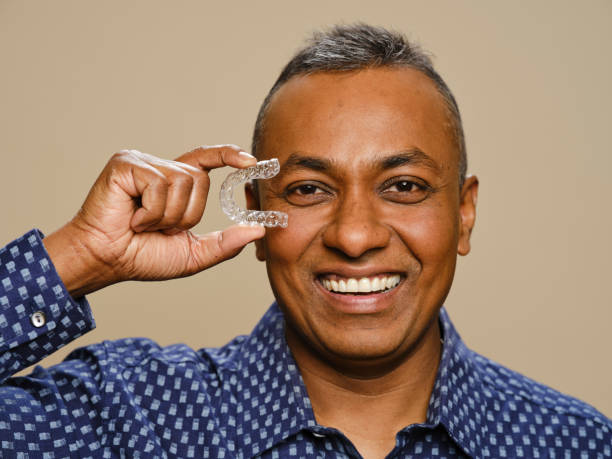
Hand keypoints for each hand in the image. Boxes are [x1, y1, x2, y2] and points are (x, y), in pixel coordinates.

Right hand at [43, 145, 264, 296]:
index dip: (229, 156)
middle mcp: (159, 167)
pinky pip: (159, 184)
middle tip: (159, 228)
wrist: (106, 261)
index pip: (206, 160)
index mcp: (174, 183)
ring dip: (167, 216)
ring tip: (143, 224)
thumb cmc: (142, 256)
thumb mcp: (193, 254)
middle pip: (199, 180)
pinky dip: (150, 212)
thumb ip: (225, 243)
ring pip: (181, 182)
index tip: (251, 163)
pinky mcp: (126, 164)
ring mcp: (142, 162)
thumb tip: (259, 229)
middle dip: (186, 214)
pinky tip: (133, 218)